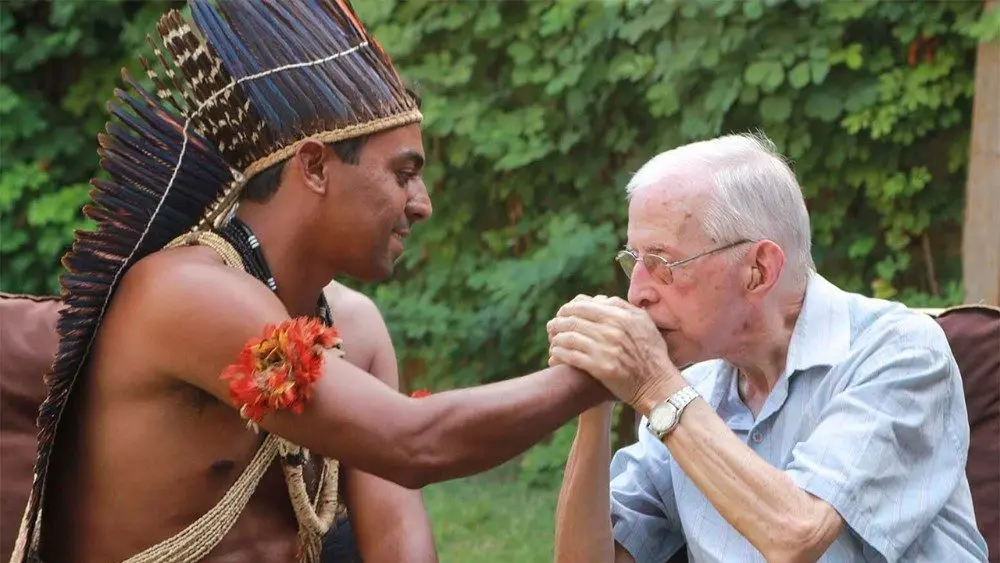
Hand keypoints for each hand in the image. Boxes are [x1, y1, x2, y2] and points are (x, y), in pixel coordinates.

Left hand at [546, 295, 680, 411]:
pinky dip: (558, 354)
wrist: (658, 385)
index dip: (568, 308)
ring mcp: (606, 349)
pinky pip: (571, 356)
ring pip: (569, 337)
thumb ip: (623, 308)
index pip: (585, 305)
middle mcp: (613, 330)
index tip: (562, 313)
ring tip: (552, 341)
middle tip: (551, 327)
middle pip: (573, 320)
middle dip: (558, 322)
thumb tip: (601, 300)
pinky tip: (554, 356)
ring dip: (555, 338)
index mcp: (622, 316)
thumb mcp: (644, 323)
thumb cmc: (651, 354)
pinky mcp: (600, 368)